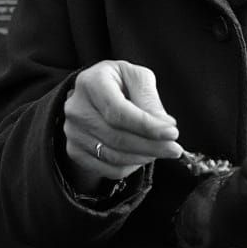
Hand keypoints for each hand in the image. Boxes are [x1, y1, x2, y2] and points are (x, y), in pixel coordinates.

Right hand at [63, 60, 181, 192]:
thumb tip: (165, 125)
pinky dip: (130, 167)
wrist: (94, 96)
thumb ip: (150, 99)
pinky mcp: (74, 150)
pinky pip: (107, 168)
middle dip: (151, 146)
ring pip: (113, 156)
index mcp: (91, 82)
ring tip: (161, 150)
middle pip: (117, 137)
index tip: (172, 133)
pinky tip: (142, 155)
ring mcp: (72, 132)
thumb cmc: (120, 84)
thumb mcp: (137, 79)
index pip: (118, 111)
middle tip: (174, 148)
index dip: (147, 126)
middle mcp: (76, 108)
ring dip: (143, 157)